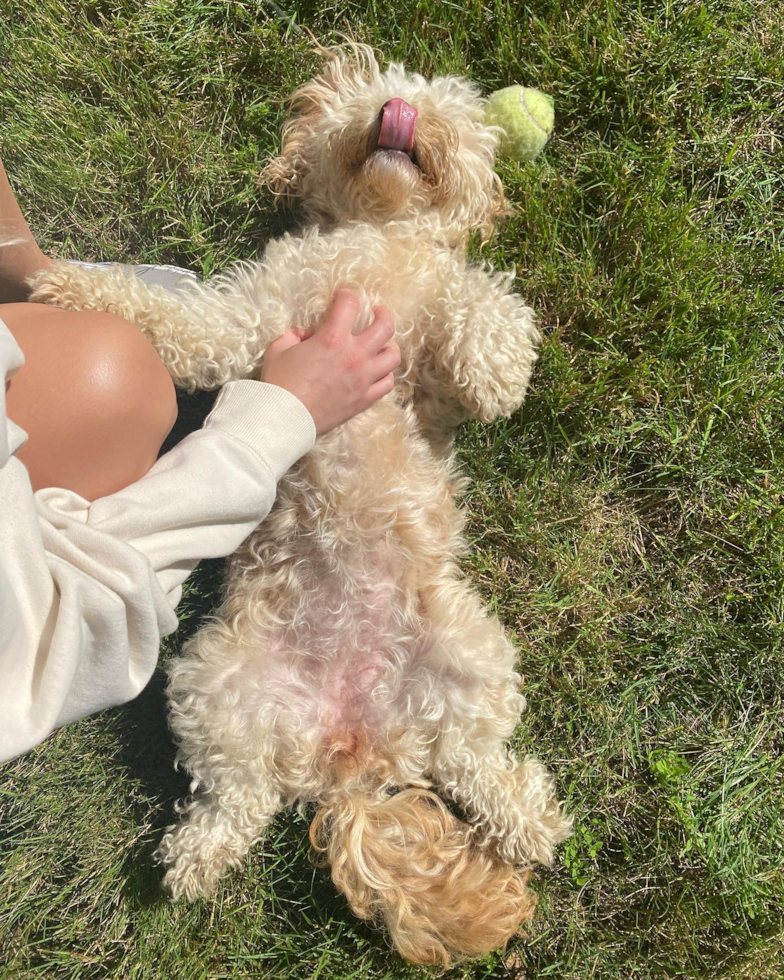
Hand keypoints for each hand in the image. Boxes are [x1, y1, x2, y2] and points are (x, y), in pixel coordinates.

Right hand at [260, 290, 399, 434]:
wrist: (284, 418)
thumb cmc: (279, 383)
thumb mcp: (278, 349)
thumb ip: (294, 335)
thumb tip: (306, 334)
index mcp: (332, 338)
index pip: (350, 304)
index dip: (346, 296)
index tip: (341, 298)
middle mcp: (354, 355)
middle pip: (385, 327)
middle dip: (384, 314)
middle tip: (378, 313)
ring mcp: (363, 378)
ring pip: (393, 356)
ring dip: (389, 346)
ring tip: (382, 344)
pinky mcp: (364, 399)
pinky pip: (387, 383)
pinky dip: (385, 374)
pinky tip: (377, 371)